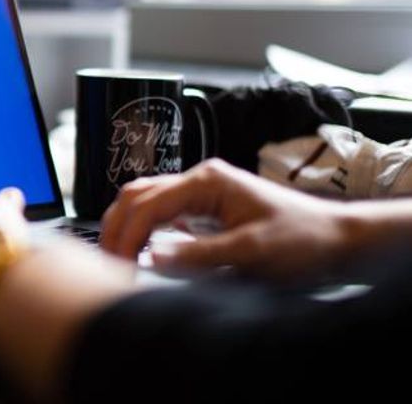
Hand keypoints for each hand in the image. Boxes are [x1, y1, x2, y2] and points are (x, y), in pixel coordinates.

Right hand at [100, 158, 351, 278]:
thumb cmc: (302, 239)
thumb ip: (200, 254)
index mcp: (207, 181)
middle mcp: (200, 179)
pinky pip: (161, 211)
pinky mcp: (205, 206)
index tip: (120, 267)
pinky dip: (143, 228)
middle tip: (108, 262)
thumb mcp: (252, 251)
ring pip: (145, 199)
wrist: (337, 238)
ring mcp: (201, 190)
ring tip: (118, 257)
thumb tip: (151, 257)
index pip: (148, 203)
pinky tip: (142, 250)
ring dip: (126, 225)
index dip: (127, 235)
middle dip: (116, 226)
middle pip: (137, 193)